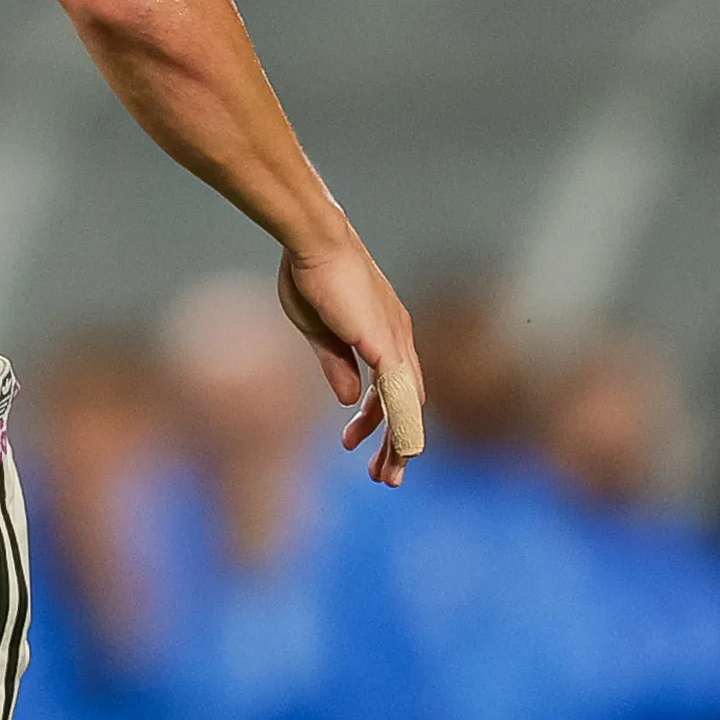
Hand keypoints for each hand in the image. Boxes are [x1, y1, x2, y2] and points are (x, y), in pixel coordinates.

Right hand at [278, 234, 423, 484]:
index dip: (374, 419)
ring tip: (387, 477)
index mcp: (383, 333)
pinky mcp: (385, 344)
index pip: (389, 387)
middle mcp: (398, 339)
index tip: (351, 441)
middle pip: (407, 402)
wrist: (314, 242)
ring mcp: (396, 342)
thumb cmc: (311, 276)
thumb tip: (349, 400)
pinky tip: (402, 451)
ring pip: (408, 406)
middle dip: (395, 442)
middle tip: (383, 476)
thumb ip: (337, 366)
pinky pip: (401, 396)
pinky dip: (404, 426)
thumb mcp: (321, 332)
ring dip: (400, 444)